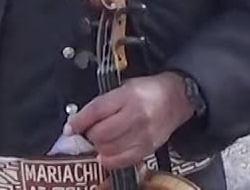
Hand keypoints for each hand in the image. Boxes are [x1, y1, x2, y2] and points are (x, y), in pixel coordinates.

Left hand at [66, 72, 193, 170]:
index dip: (79, 121)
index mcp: (130, 95)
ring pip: (108, 149)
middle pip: (100, 133)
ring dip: (99, 147)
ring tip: (102, 140)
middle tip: (92, 131)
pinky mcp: (148, 147)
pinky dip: (109, 160)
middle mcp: (137, 115)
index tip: (71, 127)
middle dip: (90, 134)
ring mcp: (144, 134)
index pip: (96, 111)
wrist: (178, 97)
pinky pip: (121, 161)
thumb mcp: (126, 87)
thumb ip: (104, 103)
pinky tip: (107, 153)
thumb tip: (79, 122)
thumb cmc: (150, 91)